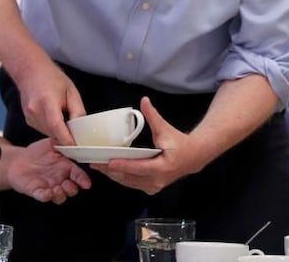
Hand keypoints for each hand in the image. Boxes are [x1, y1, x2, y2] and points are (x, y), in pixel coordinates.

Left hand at [3, 138, 91, 203]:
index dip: (83, 180)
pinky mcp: (37, 191)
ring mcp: (49, 186)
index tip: (86, 184)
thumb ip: (62, 142)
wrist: (18, 160)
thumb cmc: (36, 152)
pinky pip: (44, 197)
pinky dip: (47, 196)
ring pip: (60, 197)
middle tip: (68, 185)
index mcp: (65, 167)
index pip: (78, 175)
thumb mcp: (51, 143)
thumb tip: (72, 140)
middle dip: (72, 190)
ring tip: (57, 189)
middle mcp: (59, 179)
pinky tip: (48, 192)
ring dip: (61, 195)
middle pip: (71, 189)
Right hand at [14, 62, 84, 144]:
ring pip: (48, 133)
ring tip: (65, 120)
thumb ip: (77, 111)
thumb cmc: (52, 78)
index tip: (77, 147)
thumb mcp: (71, 92)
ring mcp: (30, 116)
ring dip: (58, 133)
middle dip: (66, 137)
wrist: (31, 71)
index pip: (57, 127)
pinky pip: (43, 130)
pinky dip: (52, 129)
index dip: (67, 139)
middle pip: (53, 133)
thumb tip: (81, 129)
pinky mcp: (28, 120)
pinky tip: (56, 117)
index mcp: (47, 101)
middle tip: (77, 136)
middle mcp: (35, 111)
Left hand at [90, 96, 206, 194]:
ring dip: (113, 175)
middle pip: (130, 178)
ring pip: (129, 183)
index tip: (108, 162)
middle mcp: (158, 180)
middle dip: (111, 171)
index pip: (139, 167)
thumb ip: (153, 116)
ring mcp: (155, 186)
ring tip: (99, 167)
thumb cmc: (179, 143)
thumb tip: (144, 100)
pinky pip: (133, 184)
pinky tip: (110, 171)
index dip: (123, 165)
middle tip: (95, 163)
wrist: (193, 157)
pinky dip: (121, 177)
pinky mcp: (151, 188)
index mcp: (163, 167)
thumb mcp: (165, 129)